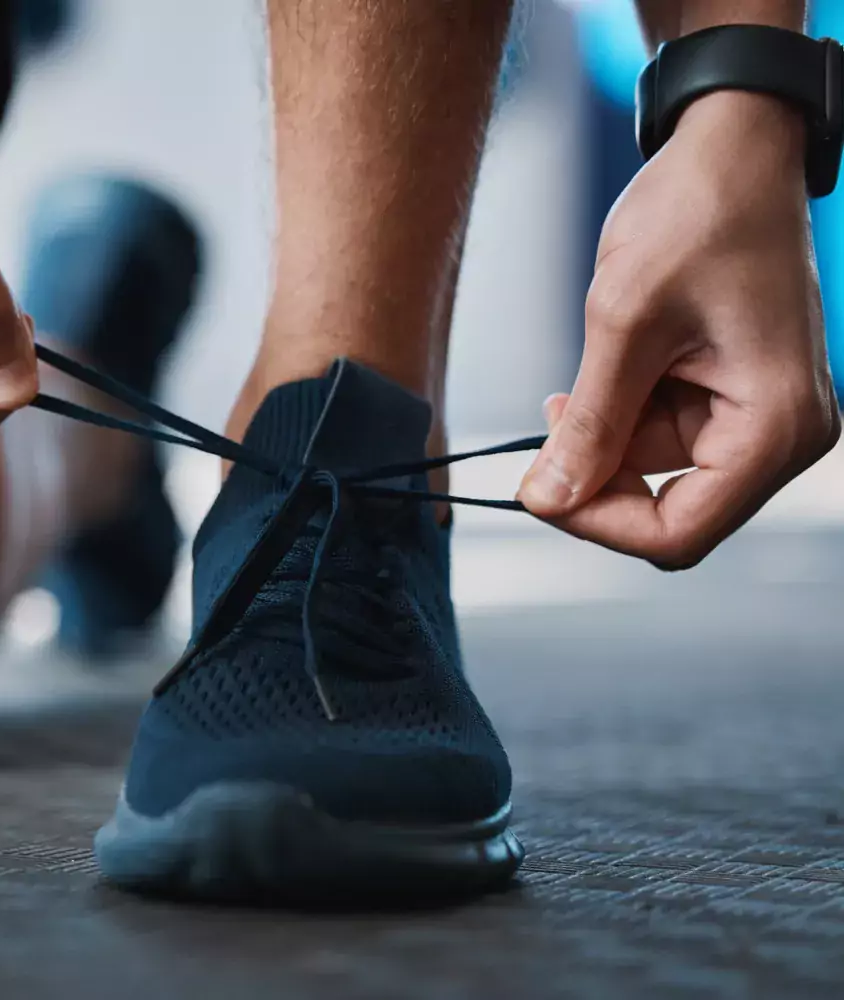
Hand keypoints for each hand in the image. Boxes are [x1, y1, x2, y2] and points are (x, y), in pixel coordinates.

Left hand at [518, 91, 840, 568]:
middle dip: (598, 483)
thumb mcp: (623, 324)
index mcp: (776, 427)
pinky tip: (599, 377)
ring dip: (604, 444)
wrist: (732, 150)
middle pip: (672, 513)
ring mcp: (763, 416)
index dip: (597, 523)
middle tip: (545, 437)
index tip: (537, 489)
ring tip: (572, 388)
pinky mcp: (738, 397)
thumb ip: (590, 424)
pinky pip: (666, 438)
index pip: (679, 533)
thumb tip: (548, 499)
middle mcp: (785, 435)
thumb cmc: (696, 216)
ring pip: (659, 476)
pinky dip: (621, 420)